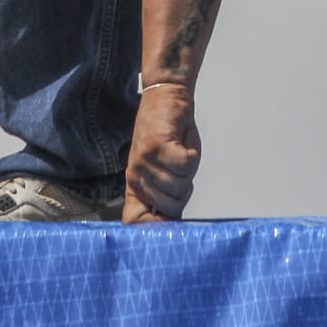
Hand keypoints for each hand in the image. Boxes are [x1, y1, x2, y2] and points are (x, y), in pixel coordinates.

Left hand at [123, 82, 199, 221]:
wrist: (165, 98)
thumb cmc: (169, 138)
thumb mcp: (162, 172)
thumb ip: (165, 198)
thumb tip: (170, 225)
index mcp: (135, 187)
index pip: (134, 222)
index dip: (154, 228)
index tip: (168, 221)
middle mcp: (135, 177)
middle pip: (172, 207)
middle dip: (184, 192)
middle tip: (179, 169)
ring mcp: (145, 162)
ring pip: (180, 186)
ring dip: (189, 171)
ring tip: (180, 153)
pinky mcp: (158, 147)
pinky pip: (185, 165)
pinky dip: (192, 155)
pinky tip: (183, 144)